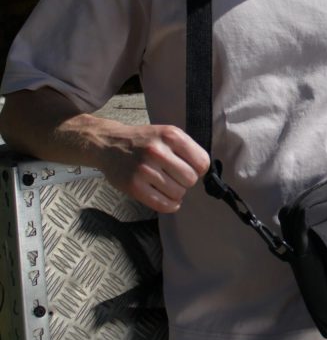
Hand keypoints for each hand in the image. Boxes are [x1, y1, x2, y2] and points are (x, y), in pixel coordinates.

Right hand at [96, 123, 210, 213]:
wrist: (108, 144)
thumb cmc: (142, 141)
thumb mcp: (166, 134)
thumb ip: (185, 149)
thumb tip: (205, 172)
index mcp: (170, 135)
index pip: (201, 162)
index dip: (199, 169)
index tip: (191, 168)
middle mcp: (157, 151)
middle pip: (190, 179)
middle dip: (186, 181)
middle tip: (176, 177)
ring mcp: (144, 169)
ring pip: (178, 193)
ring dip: (176, 193)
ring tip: (167, 185)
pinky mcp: (134, 186)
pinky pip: (163, 204)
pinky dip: (170, 205)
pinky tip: (167, 199)